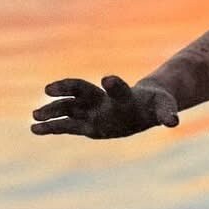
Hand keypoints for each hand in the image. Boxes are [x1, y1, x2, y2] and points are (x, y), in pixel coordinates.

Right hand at [30, 74, 178, 139]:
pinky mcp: (86, 124)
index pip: (119, 89)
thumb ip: (167, 113)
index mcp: (124, 95)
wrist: (142, 103)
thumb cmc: (155, 104)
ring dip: (53, 109)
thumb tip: (173, 122)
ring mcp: (92, 110)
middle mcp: (103, 99)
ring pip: (68, 106)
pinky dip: (51, 127)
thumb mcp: (164, 108)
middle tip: (49, 88)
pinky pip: (66, 125)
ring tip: (34, 113)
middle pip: (82, 90)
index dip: (115, 85)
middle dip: (67, 88)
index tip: (108, 79)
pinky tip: (34, 129)